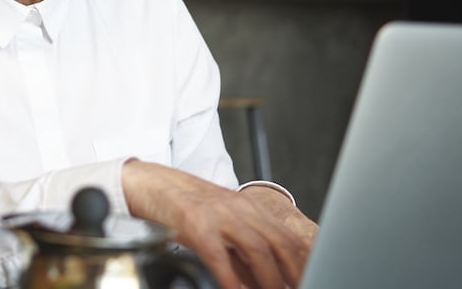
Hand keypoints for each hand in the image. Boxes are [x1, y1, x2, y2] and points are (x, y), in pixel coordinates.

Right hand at [122, 161, 316, 288]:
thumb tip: (264, 280)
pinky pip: (220, 256)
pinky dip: (231, 279)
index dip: (304, 264)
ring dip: (270, 280)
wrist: (149, 183)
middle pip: (281, 244)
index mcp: (249, 208)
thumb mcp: (221, 225)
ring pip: (258, 249)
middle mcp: (239, 208)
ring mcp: (218, 214)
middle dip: (296, 273)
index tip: (312, 279)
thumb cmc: (184, 208)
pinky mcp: (196, 224)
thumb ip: (243, 252)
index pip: (288, 238)